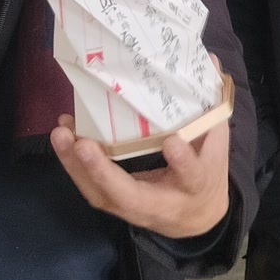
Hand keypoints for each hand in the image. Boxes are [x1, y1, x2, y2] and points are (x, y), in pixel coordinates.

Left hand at [50, 114, 229, 237]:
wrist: (196, 218)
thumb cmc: (207, 173)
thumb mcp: (217, 142)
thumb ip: (212, 104)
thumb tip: (209, 61)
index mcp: (195, 185)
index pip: (191, 175)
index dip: (182, 161)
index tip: (172, 141)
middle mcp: (162, 203)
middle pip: (129, 196)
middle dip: (103, 172)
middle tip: (83, 145)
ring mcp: (133, 208)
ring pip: (100, 194)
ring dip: (76, 165)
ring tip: (62, 134)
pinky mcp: (114, 204)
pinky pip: (90, 188)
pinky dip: (73, 164)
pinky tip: (63, 137)